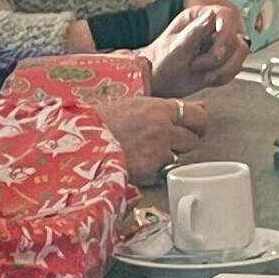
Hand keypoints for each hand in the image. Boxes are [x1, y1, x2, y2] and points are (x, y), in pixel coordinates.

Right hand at [94, 94, 210, 180]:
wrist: (79, 143)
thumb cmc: (100, 121)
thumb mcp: (133, 105)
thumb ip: (164, 108)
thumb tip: (199, 106)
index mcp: (158, 108)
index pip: (198, 115)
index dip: (197, 123)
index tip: (193, 127)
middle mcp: (162, 129)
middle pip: (194, 139)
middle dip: (184, 142)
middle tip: (170, 142)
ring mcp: (157, 152)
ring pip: (179, 157)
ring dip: (169, 157)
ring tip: (147, 153)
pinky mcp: (149, 172)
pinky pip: (163, 172)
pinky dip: (155, 171)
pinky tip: (139, 164)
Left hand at [142, 0, 249, 93]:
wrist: (159, 82)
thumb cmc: (161, 61)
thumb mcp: (175, 47)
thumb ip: (194, 31)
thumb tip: (211, 15)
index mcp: (199, 17)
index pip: (227, 17)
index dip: (225, 36)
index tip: (215, 53)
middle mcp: (213, 27)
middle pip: (237, 38)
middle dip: (220, 58)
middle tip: (198, 65)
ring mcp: (220, 44)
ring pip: (241, 54)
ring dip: (223, 69)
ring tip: (204, 73)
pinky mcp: (224, 60)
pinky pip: (236, 68)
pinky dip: (224, 77)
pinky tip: (208, 78)